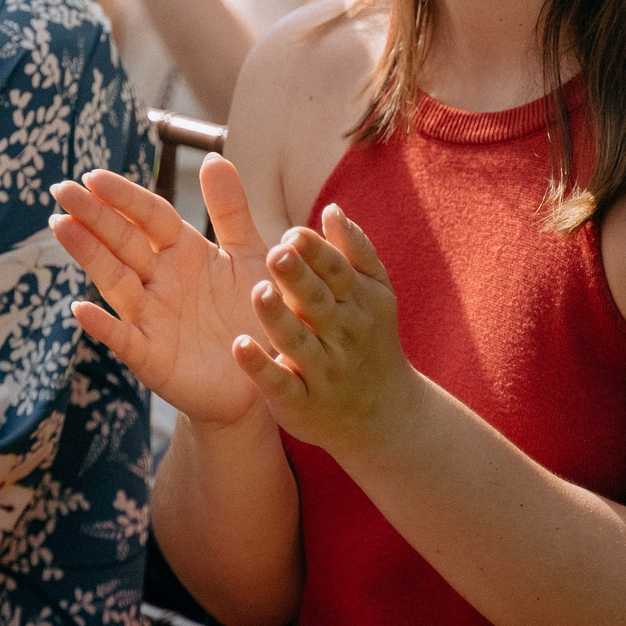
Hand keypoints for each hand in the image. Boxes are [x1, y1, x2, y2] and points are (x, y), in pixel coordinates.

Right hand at [53, 154, 268, 426]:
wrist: (269, 374)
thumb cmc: (256, 312)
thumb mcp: (249, 255)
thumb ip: (230, 209)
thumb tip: (212, 156)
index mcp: (184, 251)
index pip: (150, 217)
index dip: (124, 197)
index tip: (94, 176)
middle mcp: (161, 280)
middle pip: (123, 242)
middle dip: (93, 216)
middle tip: (61, 191)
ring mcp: (153, 317)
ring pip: (115, 281)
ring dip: (89, 255)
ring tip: (61, 227)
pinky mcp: (153, 357)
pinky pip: (124, 339)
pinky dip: (103, 326)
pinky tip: (80, 308)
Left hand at [234, 204, 424, 456]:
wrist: (385, 415)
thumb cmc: (370, 338)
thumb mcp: (374, 294)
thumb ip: (354, 251)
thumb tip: (332, 209)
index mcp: (357, 301)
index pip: (337, 272)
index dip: (317, 253)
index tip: (292, 233)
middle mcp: (342, 334)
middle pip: (317, 302)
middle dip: (298, 278)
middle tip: (275, 252)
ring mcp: (322, 371)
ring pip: (298, 342)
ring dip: (278, 318)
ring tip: (258, 292)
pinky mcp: (302, 404)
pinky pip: (281, 385)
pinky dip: (261, 369)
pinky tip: (240, 346)